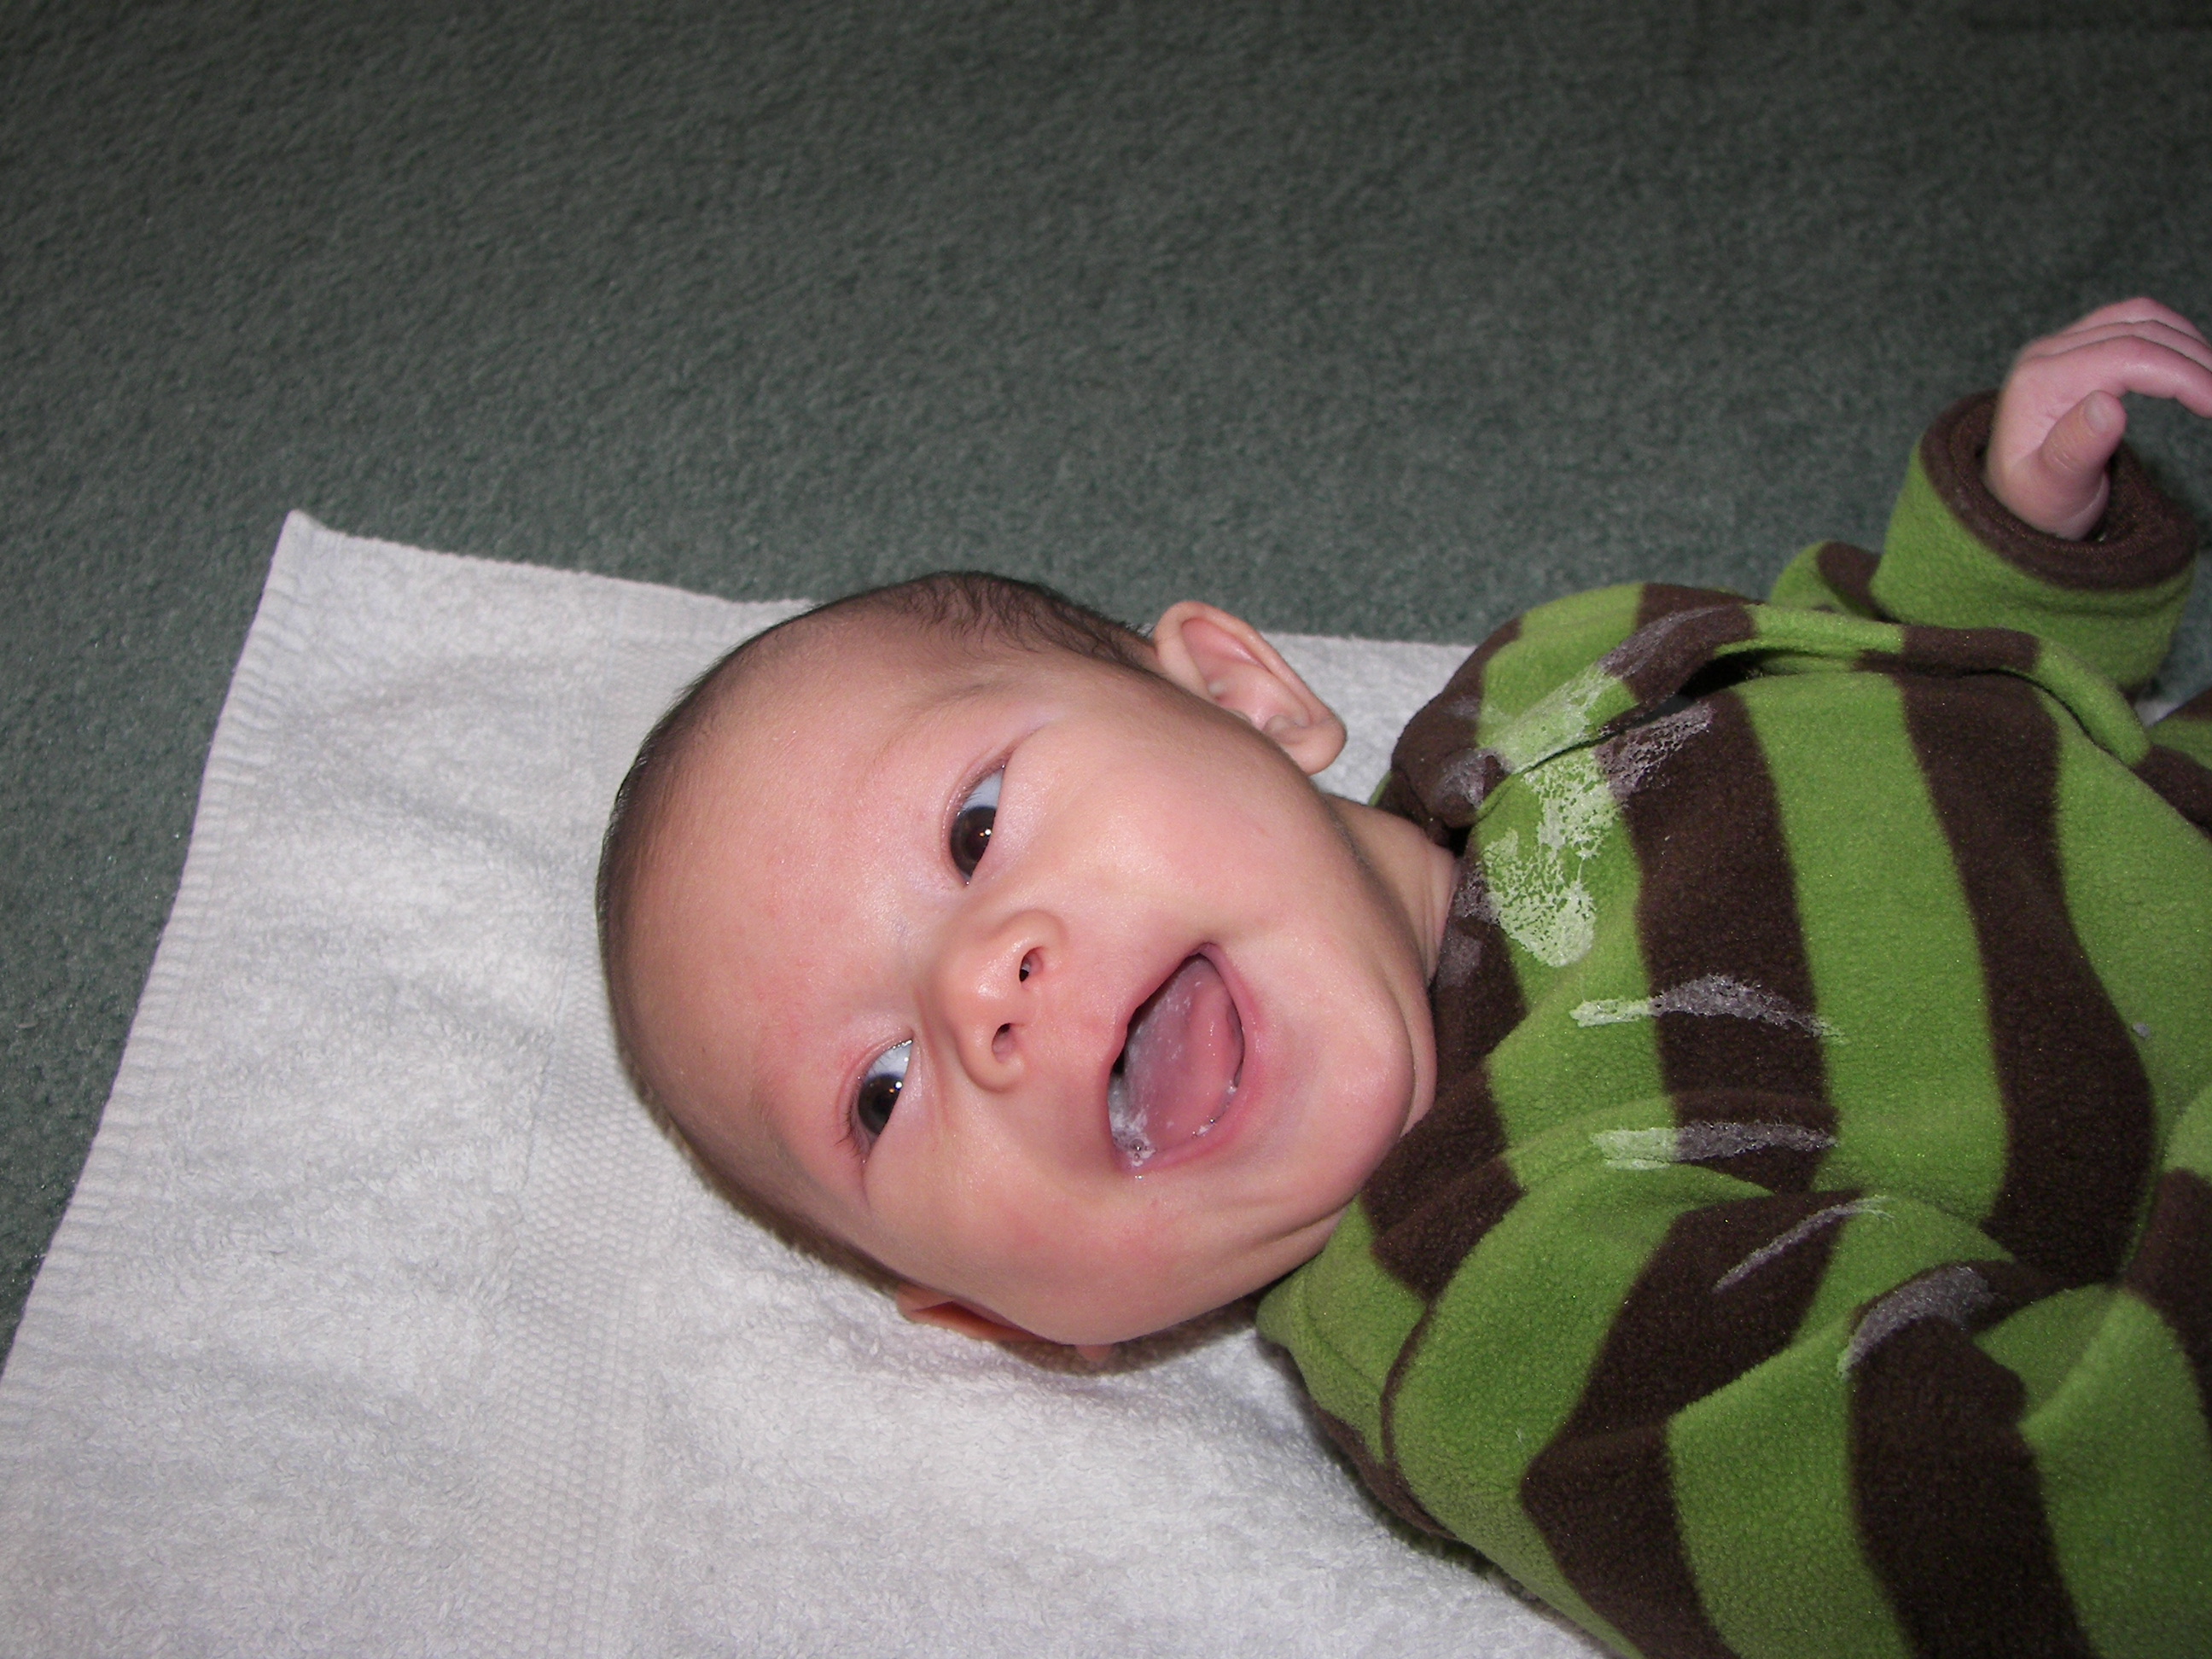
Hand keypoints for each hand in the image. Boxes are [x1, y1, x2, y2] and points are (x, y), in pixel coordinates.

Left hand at [1985, 298, 2211, 538]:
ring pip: (2139, 319)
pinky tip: (2192, 363)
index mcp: (2038, 382)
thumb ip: (2075, 451)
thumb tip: (2108, 405)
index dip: (2183, 374)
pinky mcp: (2073, 349)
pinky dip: (2170, 336)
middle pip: (2138, 332)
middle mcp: (2045, 354)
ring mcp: (2058, 347)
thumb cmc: (2033, 504)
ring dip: (2187, 342)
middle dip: (2195, 360)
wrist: (2013, 503)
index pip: (2127, 357)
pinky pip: (2131, 323)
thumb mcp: (2052, 490)